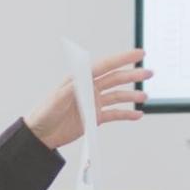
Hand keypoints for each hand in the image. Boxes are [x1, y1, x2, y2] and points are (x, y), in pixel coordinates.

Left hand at [24, 48, 150, 150]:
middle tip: (148, 73)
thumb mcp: (56, 99)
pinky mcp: (95, 117)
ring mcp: (94, 103)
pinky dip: (127, 114)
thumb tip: (86, 80)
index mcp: (80, 80)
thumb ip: (72, 88)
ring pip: (118, 96)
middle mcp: (89, 89)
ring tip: (144, 97)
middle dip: (132, 75)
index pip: (104, 66)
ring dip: (132, 95)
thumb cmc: (44, 114)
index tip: (138, 54)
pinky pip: (115, 114)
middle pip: (115, 79)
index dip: (122, 59)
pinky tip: (137, 114)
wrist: (41, 135)